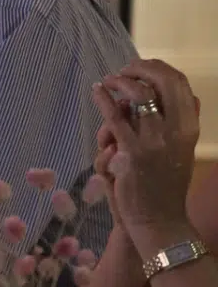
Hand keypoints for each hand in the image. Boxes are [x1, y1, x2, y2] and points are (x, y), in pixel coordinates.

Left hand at [90, 59, 199, 248]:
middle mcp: (177, 131)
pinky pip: (116, 117)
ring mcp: (156, 141)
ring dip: (121, 81)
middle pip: (163, 82)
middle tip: (124, 70)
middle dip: (142, 68)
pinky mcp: (133, 153)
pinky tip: (97, 91)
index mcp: (190, 128)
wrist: (159, 219)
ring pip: (139, 95)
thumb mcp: (183, 151)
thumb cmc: (165, 185)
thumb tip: (190, 97)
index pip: (180, 84)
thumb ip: (184, 124)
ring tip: (108, 81)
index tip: (142, 67)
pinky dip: (104, 99)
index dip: (160, 69)